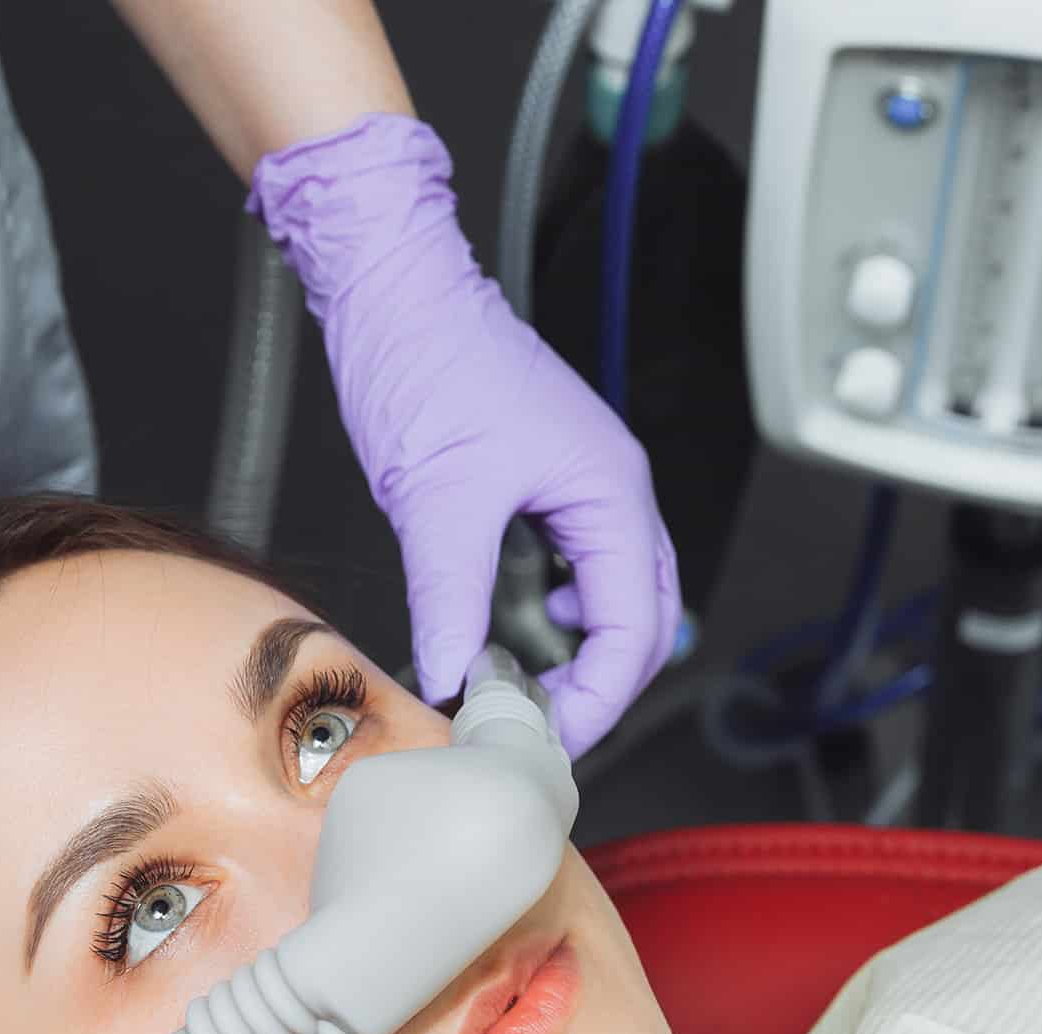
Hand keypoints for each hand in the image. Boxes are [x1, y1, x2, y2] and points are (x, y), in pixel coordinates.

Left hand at [251, 113, 682, 757]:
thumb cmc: (427, 359)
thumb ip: (450, 598)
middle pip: (645, 621)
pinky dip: (564, 616)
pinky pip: (585, 569)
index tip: (539, 738)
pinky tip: (521, 629)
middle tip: (536, 732)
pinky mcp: (551, 482)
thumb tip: (453, 676)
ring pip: (621, 597)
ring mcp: (587, 484)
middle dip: (599, 687)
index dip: (594, 700)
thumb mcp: (436, 499)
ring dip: (584, 655)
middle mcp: (614, 489)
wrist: (396, 287)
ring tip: (527, 691)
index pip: (634, 629)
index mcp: (608, 491)